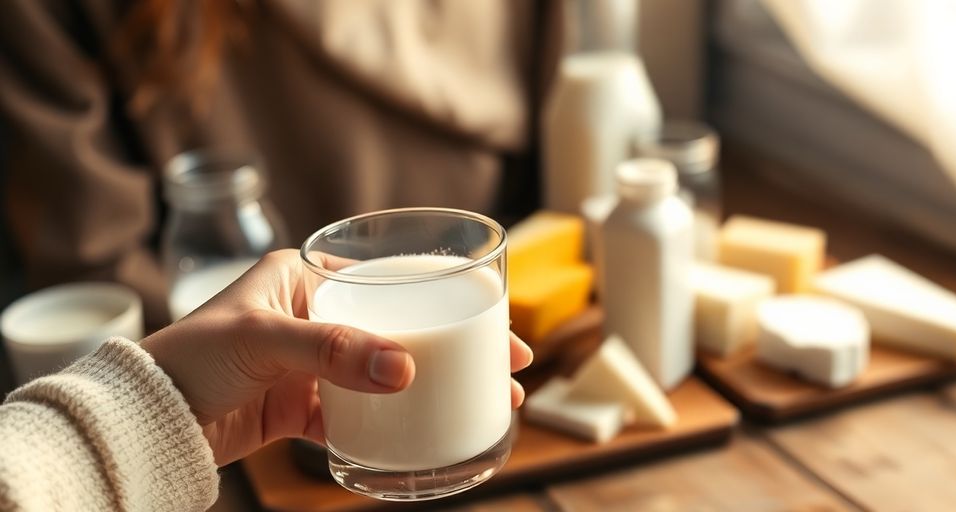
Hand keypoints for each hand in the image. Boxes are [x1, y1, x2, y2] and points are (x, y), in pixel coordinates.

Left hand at [141, 249, 532, 465]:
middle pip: (404, 326)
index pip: (393, 278)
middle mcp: (316, 315)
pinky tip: (424, 434)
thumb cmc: (193, 354)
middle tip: (507, 364)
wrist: (148, 416)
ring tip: (483, 402)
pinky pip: (359, 414)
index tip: (492, 317)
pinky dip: (389, 425)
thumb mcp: (264, 339)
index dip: (447, 296)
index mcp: (307, 277)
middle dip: (456, 346)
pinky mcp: (304, 406)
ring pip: (388, 371)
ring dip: (433, 386)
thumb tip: (405, 370)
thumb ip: (332, 352)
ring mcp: (314, 364)